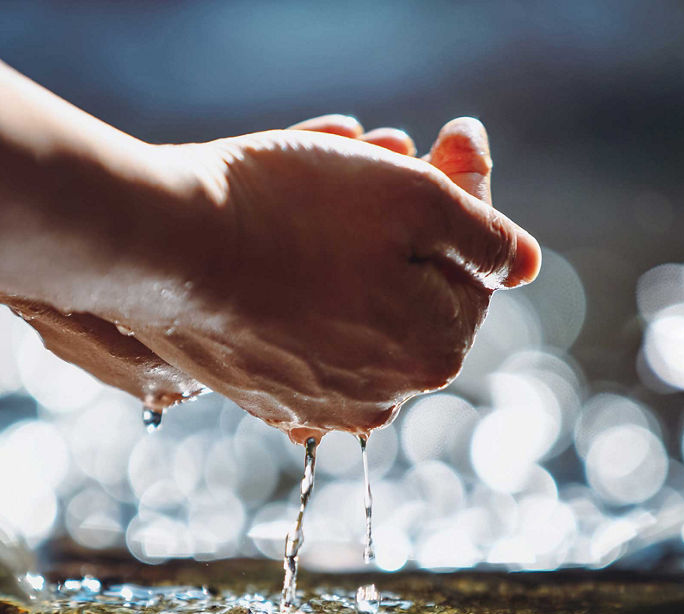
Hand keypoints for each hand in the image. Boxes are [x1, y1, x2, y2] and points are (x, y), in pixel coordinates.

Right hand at [123, 116, 539, 441]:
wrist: (158, 246)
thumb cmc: (289, 211)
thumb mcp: (414, 198)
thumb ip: (487, 235)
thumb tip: (525, 262)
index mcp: (434, 353)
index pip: (476, 270)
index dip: (463, 199)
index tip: (442, 141)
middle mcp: (382, 396)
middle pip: (413, 292)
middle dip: (403, 222)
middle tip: (375, 150)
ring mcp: (316, 402)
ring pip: (357, 308)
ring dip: (352, 249)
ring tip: (317, 188)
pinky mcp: (261, 393)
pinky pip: (304, 331)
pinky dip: (304, 287)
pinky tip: (278, 240)